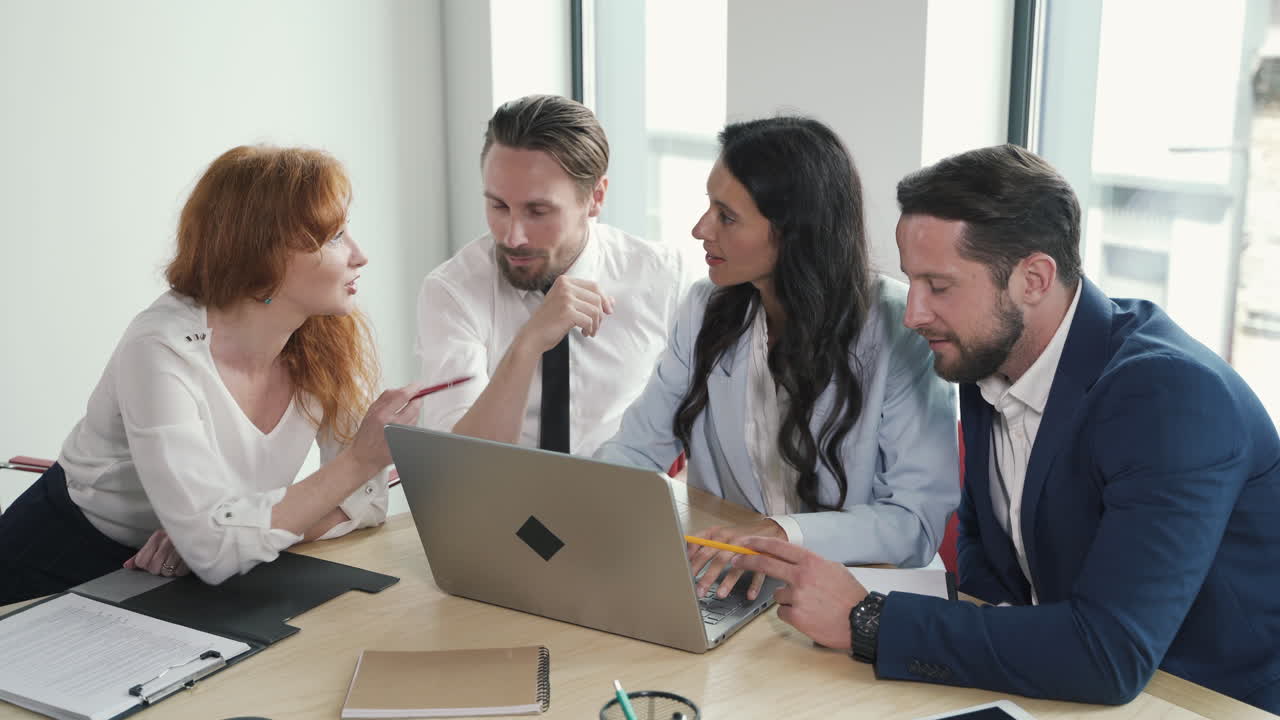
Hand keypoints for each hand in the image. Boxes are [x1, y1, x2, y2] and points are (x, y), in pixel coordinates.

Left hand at [124, 529, 189, 576]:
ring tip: (174, 562)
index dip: (145, 564)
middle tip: (164, 562)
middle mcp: (168, 541)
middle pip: (153, 568)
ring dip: (169, 570)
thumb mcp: (156, 542)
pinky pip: (180, 572)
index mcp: (157, 536)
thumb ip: (140, 555)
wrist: (197, 531)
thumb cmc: (174, 539)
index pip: (141, 561)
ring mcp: (181, 548)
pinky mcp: (192, 556)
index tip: (151, 560)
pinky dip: (180, 571)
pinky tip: (182, 563)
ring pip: (166, 572)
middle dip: (158, 568)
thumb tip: (127, 565)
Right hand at [348, 383, 426, 471]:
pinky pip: (414, 428)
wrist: (364, 456)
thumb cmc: (366, 434)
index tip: (418, 386)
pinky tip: (402, 426)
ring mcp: (400, 435)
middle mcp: (392, 424)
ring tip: (402, 416)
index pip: (402, 396)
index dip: (413, 389)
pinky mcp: (405, 442)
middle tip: (416, 398)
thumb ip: (386, 398)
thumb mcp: (371, 411)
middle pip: (414, 406)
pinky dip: (412, 423)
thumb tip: (403, 388)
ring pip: (416, 417)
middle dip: (417, 400)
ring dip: (414, 412)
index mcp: (381, 414)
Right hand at [517, 277, 614, 353]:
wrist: (533, 336)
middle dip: (600, 314)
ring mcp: (565, 298)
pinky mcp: (567, 311)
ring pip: (595, 310)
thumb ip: (588, 301)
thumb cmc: (551, 321)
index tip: (608, 311)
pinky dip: (590, 329)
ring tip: (589, 331)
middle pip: (597, 298)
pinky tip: (584, 333)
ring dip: (596, 324)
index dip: (604, 299)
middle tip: (596, 326)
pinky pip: (589, 320)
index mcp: (565, 281)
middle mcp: (565, 286)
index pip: (594, 286)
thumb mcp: (570, 307)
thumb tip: (612, 301)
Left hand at [687, 519, 786, 600]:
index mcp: (719, 534)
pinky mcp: (763, 559)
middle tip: (698, 590)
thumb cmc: (739, 534)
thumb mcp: (717, 533)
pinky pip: (759, 573)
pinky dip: (754, 585)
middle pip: (718, 558)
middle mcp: (733, 541)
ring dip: (728, 582)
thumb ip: (699, 541)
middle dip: (708, 575)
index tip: (684, 573)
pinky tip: (749, 595)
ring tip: (719, 594)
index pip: (702, 546)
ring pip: (737, 567)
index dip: (692, 559)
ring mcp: (749, 551)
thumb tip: (683, 550)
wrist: (769, 528)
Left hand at [734, 536, 868, 648]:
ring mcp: (797, 596)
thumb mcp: (834, 569)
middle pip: (765, 564)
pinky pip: (782, 612)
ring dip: (787, 599)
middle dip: (746, 561)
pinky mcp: (795, 616)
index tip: (745, 543)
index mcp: (811, 562)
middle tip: (736, 561)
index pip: (777, 547)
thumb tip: (794, 562)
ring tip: (809, 605)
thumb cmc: (851, 596)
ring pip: (777, 594)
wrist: (862, 621)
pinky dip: (792, 614)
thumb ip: (811, 564)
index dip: (757, 544)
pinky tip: (809, 616)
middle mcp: (801, 576)